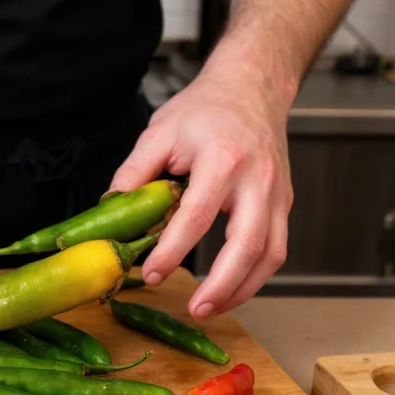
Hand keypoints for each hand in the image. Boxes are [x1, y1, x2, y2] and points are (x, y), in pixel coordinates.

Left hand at [109, 61, 293, 319]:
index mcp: (223, 159)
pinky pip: (277, 248)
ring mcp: (277, 193)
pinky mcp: (284, 203)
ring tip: (210, 308)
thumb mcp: (158, 133)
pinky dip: (255, 275)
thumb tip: (110, 212)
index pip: (196, 216)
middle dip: (222, 284)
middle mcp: (257, 179)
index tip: (150, 273)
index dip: (172, 250)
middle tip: (194, 309)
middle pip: (248, 243)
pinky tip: (230, 290)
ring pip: (271, 253)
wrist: (252, 86)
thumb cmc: (203, 109)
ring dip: (242, 288)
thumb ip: (133, 174)